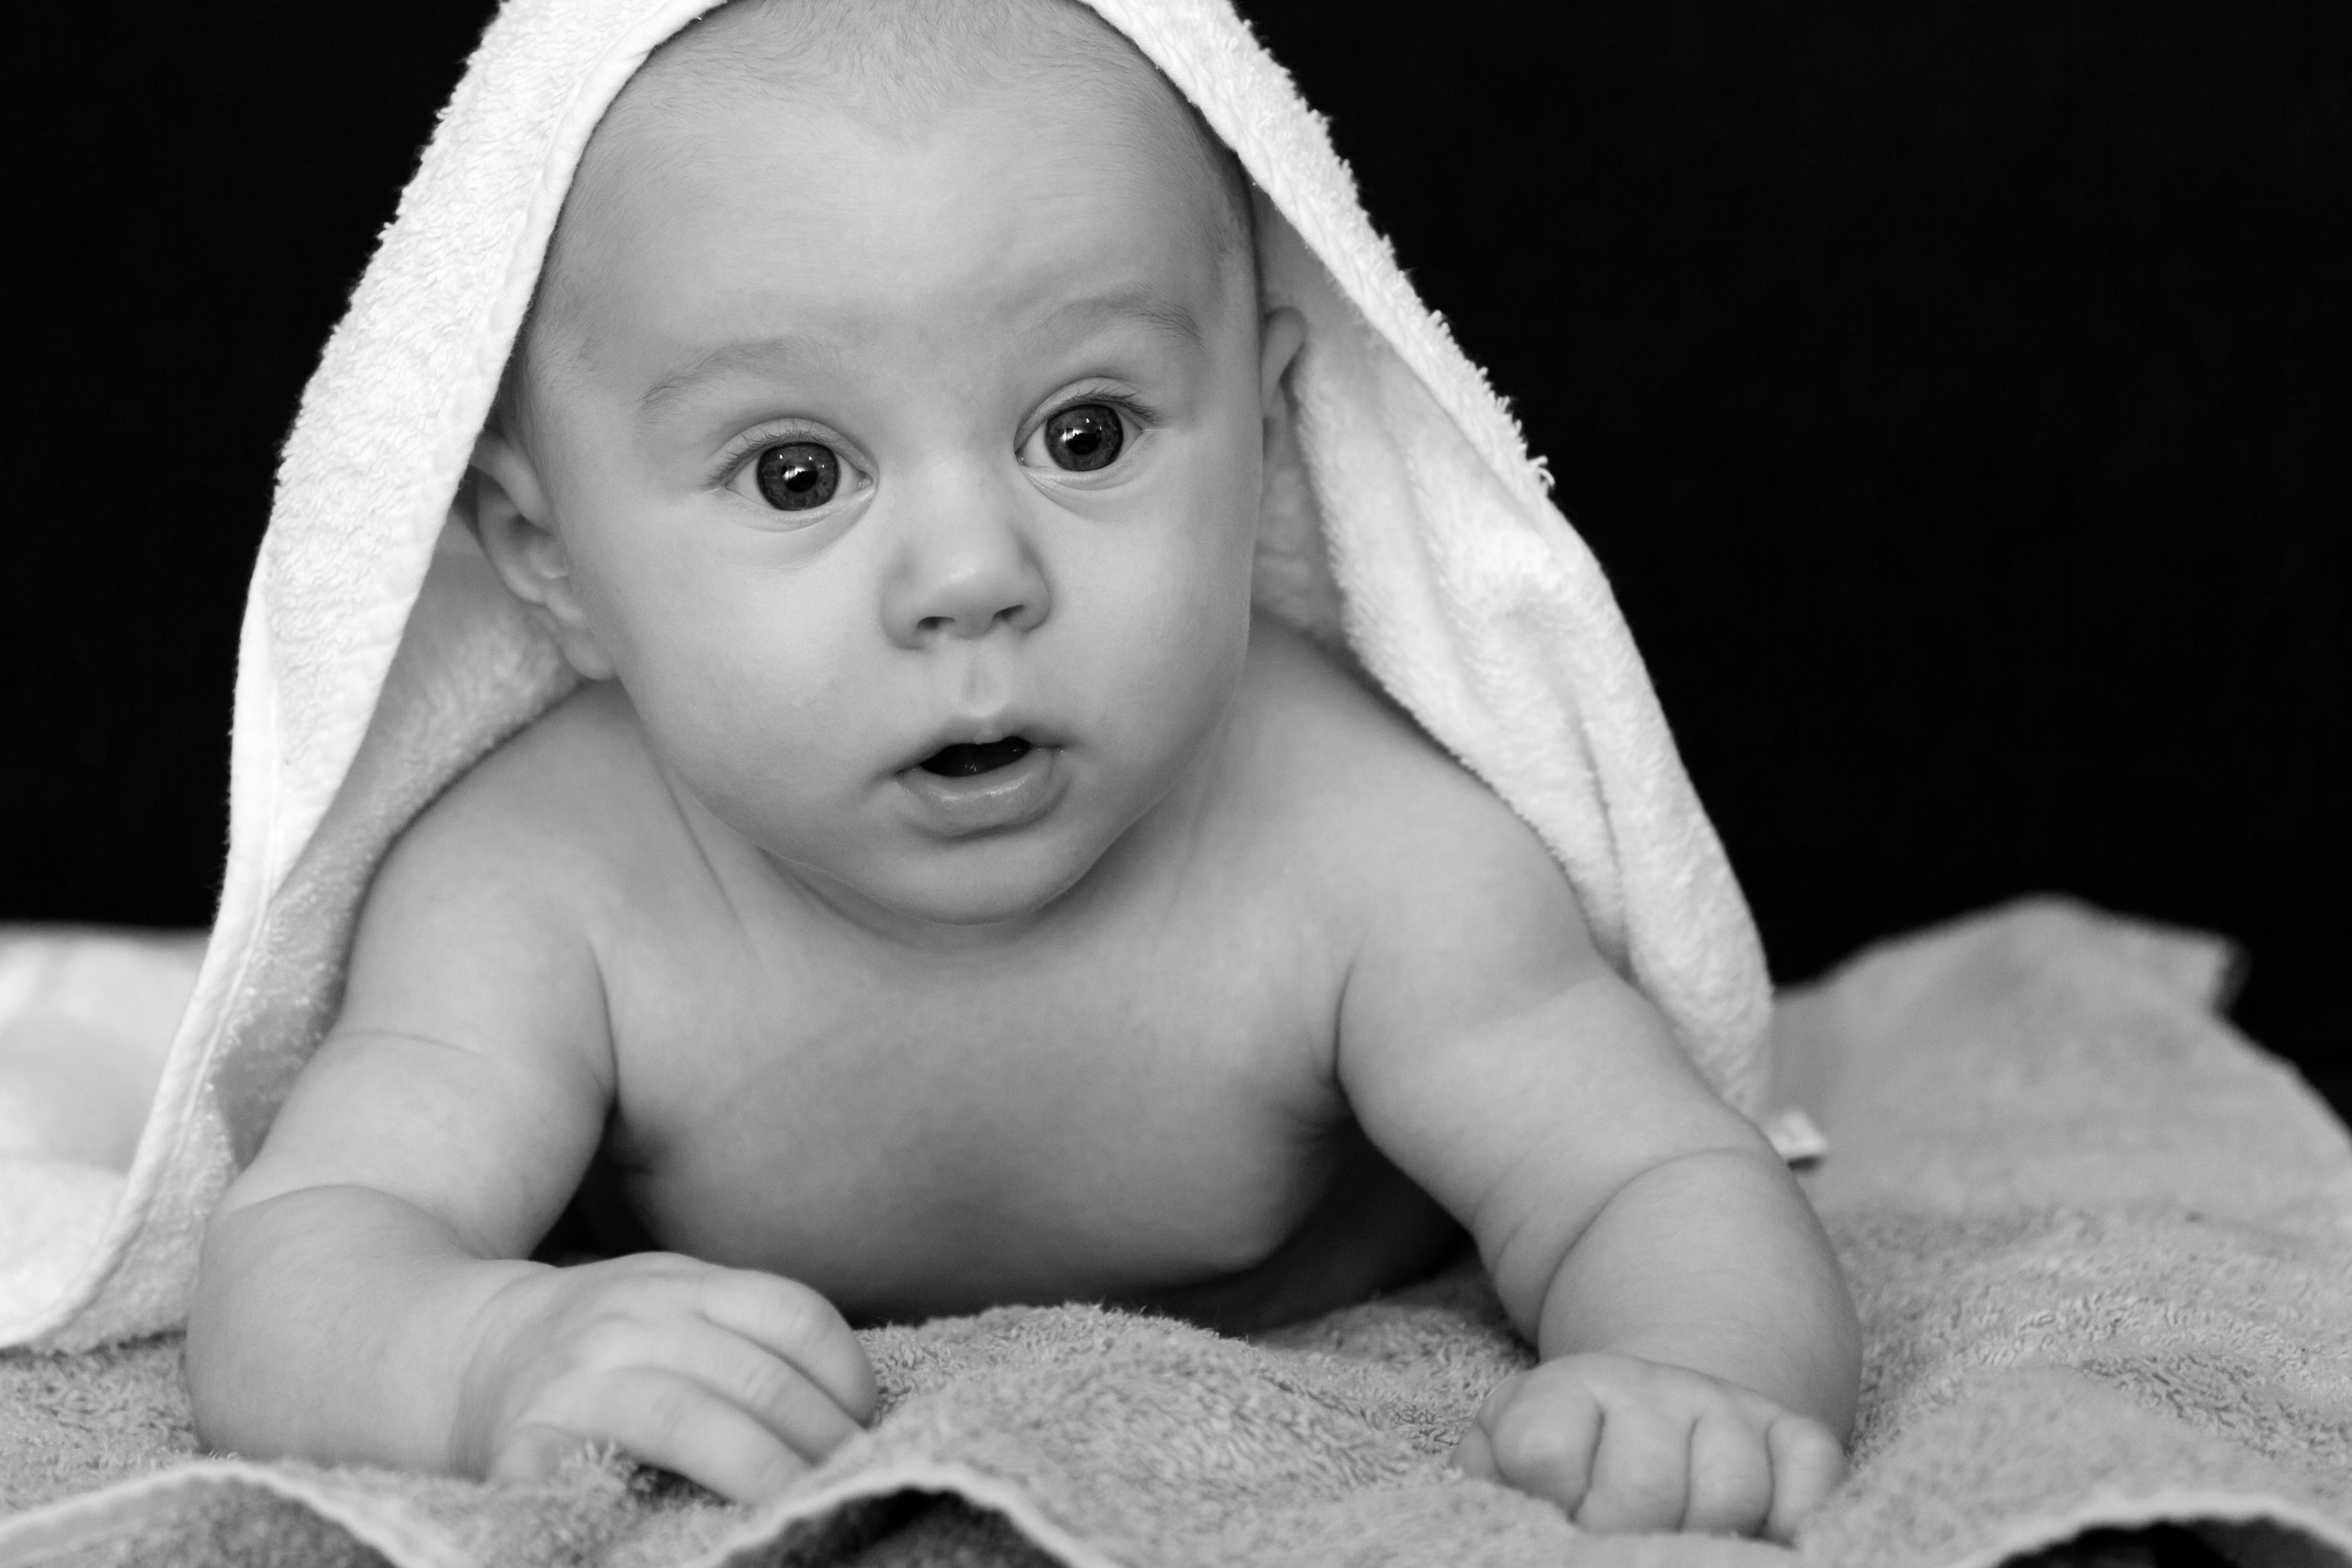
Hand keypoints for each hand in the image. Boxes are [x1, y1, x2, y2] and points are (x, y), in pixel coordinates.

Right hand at [452, 1253, 876, 1502]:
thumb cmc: (597, 1345)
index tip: (864, 1427)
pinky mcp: (528, 1440)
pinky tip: (685, 1535)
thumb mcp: (670, 1304)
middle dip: (819, 1443)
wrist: (455, 1351)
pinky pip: (596, 1475)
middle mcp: (632, 1319)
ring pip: (694, 1421)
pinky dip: (642, 1510)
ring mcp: (579, 1378)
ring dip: (763, 1475)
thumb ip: (742, 1335)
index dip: (845, 1377)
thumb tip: (849, 1411)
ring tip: (798, 1511)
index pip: (793, 1315)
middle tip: (849, 1486)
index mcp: (680, 1283)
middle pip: (757, 1378)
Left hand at [1450, 1353, 1846, 1539]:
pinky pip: (1814, 1477)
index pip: (1544, 1452)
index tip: (1557, 1517)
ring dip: (1705, 1539)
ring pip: (1731, 1490)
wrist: (1656, 1401)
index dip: (1548, 1504)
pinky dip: (1796, 1522)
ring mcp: (1728, 1408)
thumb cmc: (1569, 1450)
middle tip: (1618, 1547)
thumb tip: (1509, 1512)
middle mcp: (1652, 1387)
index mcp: (1568, 1390)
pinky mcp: (1795, 1434)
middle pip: (1644, 1485)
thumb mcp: (1504, 1450)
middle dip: (1624, 1539)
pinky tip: (1763, 1540)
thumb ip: (1493, 1475)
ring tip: (1679, 1544)